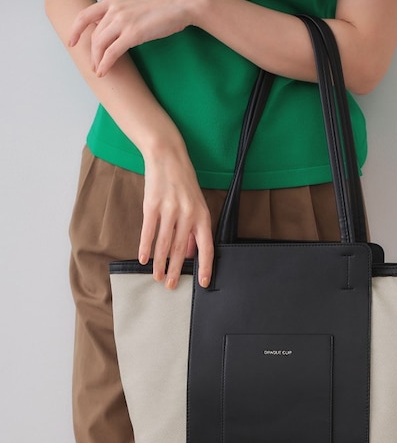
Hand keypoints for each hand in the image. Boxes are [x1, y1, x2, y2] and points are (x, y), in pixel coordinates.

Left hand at [68, 0, 195, 76]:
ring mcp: (122, 21)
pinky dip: (105, 64)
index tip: (72, 42)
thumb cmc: (163, 7)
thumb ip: (122, 14)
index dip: (76, 30)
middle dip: (92, 53)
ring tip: (99, 71)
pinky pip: (112, 52)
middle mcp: (114, 8)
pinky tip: (104, 71)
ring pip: (100, 44)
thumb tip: (115, 29)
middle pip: (94, 35)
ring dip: (97, 61)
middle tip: (93, 65)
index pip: (85, 15)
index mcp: (113, 0)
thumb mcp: (135, 5)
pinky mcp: (132, 34)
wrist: (180, 4)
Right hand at [139, 148, 213, 289]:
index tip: (203, 282)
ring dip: (159, 263)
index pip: (207, 247)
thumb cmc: (184, 182)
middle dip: (175, 270)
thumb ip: (194, 229)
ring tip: (156, 276)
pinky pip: (149, 231)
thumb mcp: (196, 205)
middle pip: (181, 249)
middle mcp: (187, 214)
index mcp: (202, 216)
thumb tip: (191, 254)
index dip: (206, 266)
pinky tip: (143, 259)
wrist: (168, 156)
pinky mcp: (152, 205)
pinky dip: (145, 247)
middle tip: (170, 285)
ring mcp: (170, 210)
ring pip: (164, 243)